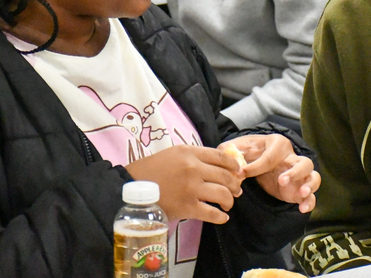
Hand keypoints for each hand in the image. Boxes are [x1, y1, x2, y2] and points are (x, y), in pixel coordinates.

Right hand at [125, 145, 242, 223]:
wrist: (131, 188)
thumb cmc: (151, 170)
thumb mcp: (173, 153)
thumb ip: (194, 157)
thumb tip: (216, 165)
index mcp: (190, 152)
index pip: (221, 156)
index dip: (234, 165)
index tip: (238, 171)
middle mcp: (194, 168)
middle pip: (225, 176)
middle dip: (235, 185)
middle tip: (236, 190)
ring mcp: (192, 188)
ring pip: (222, 194)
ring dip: (230, 201)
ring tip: (228, 204)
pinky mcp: (188, 207)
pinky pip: (212, 213)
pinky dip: (221, 217)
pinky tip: (223, 217)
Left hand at [222, 135, 320, 212]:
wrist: (255, 160)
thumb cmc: (249, 152)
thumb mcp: (238, 148)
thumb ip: (229, 152)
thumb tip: (229, 164)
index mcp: (278, 144)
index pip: (271, 156)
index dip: (256, 166)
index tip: (242, 173)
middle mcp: (293, 158)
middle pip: (304, 163)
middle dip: (295, 172)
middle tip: (281, 180)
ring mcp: (299, 176)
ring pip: (314, 178)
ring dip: (309, 186)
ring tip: (301, 193)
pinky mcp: (298, 190)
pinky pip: (312, 196)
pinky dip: (310, 202)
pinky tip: (302, 208)